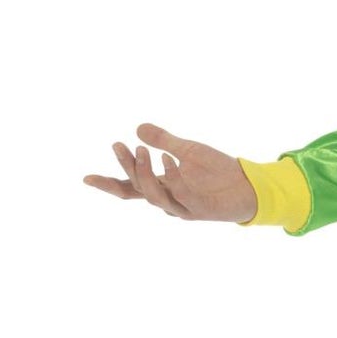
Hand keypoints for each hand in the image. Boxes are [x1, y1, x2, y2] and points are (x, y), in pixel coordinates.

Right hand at [83, 123, 257, 221]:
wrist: (250, 185)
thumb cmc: (218, 171)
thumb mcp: (188, 149)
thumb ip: (164, 141)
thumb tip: (138, 128)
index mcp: (162, 187)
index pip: (129, 187)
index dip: (109, 184)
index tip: (86, 178)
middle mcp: (168, 200)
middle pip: (138, 189)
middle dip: (126, 168)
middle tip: (119, 146)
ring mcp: (183, 207)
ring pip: (154, 196)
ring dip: (145, 173)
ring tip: (142, 150)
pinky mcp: (201, 209)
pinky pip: (182, 195)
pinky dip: (173, 178)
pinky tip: (169, 160)